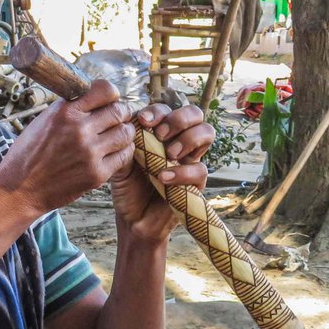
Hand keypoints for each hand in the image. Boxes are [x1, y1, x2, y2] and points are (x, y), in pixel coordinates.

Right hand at [0, 79, 134, 216]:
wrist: (20, 189)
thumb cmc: (29, 154)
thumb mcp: (44, 120)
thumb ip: (70, 108)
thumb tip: (93, 96)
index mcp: (65, 112)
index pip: (105, 90)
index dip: (111, 94)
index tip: (109, 100)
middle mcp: (79, 130)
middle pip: (119, 111)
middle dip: (121, 113)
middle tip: (118, 118)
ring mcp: (90, 153)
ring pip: (126, 133)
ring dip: (124, 132)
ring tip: (116, 135)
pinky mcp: (97, 174)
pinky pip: (124, 156)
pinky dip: (122, 151)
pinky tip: (113, 152)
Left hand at [111, 102, 215, 242]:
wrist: (134, 219)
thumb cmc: (128, 188)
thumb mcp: (121, 163)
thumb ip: (125, 144)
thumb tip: (129, 124)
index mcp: (160, 134)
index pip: (166, 109)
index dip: (157, 111)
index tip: (143, 121)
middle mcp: (179, 142)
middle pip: (195, 113)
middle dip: (179, 118)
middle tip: (160, 134)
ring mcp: (190, 160)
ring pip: (207, 131)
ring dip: (188, 137)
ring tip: (169, 153)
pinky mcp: (197, 182)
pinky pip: (200, 169)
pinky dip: (182, 172)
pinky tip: (163, 177)